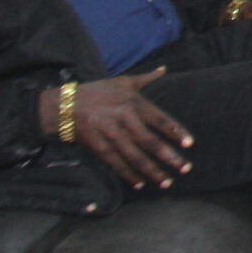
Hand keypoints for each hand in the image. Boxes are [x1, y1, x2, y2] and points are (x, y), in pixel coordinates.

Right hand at [47, 71, 191, 188]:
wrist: (62, 105)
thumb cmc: (96, 92)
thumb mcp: (122, 82)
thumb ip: (146, 78)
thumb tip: (164, 69)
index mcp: (133, 103)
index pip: (159, 119)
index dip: (175, 131)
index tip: (189, 143)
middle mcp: (123, 119)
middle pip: (150, 141)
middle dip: (169, 157)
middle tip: (186, 168)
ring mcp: (109, 134)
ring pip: (134, 156)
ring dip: (152, 171)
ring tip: (167, 182)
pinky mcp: (97, 146)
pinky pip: (116, 163)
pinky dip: (128, 174)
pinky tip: (140, 184)